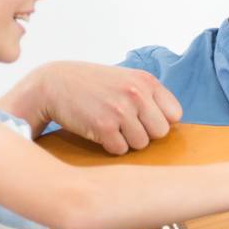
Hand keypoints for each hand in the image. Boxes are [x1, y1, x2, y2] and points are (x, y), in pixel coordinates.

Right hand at [27, 62, 182, 154]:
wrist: (53, 84)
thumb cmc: (93, 85)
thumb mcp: (126, 79)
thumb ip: (150, 96)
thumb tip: (173, 122)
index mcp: (146, 81)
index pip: (175, 115)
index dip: (160, 121)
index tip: (144, 119)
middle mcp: (136, 94)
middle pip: (160, 133)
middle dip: (145, 133)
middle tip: (125, 124)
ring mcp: (120, 110)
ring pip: (141, 144)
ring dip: (126, 140)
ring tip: (111, 125)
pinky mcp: (103, 126)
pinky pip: (120, 150)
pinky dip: (110, 146)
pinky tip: (99, 131)